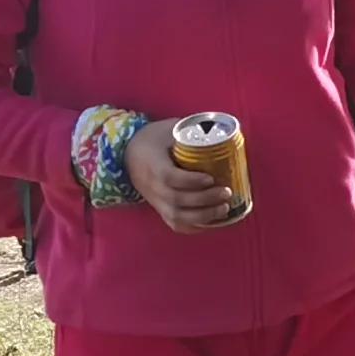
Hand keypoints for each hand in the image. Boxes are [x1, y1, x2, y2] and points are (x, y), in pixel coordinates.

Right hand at [130, 122, 250, 233]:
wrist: (127, 154)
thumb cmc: (153, 139)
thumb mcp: (168, 129)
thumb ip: (191, 130)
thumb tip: (222, 132)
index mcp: (153, 165)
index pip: (170, 178)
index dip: (191, 181)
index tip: (211, 178)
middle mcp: (152, 187)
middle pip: (177, 200)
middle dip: (204, 200)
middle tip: (226, 192)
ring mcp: (155, 201)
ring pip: (176, 217)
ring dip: (203, 217)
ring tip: (224, 208)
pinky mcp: (159, 209)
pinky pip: (175, 224)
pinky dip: (194, 227)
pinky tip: (213, 221)